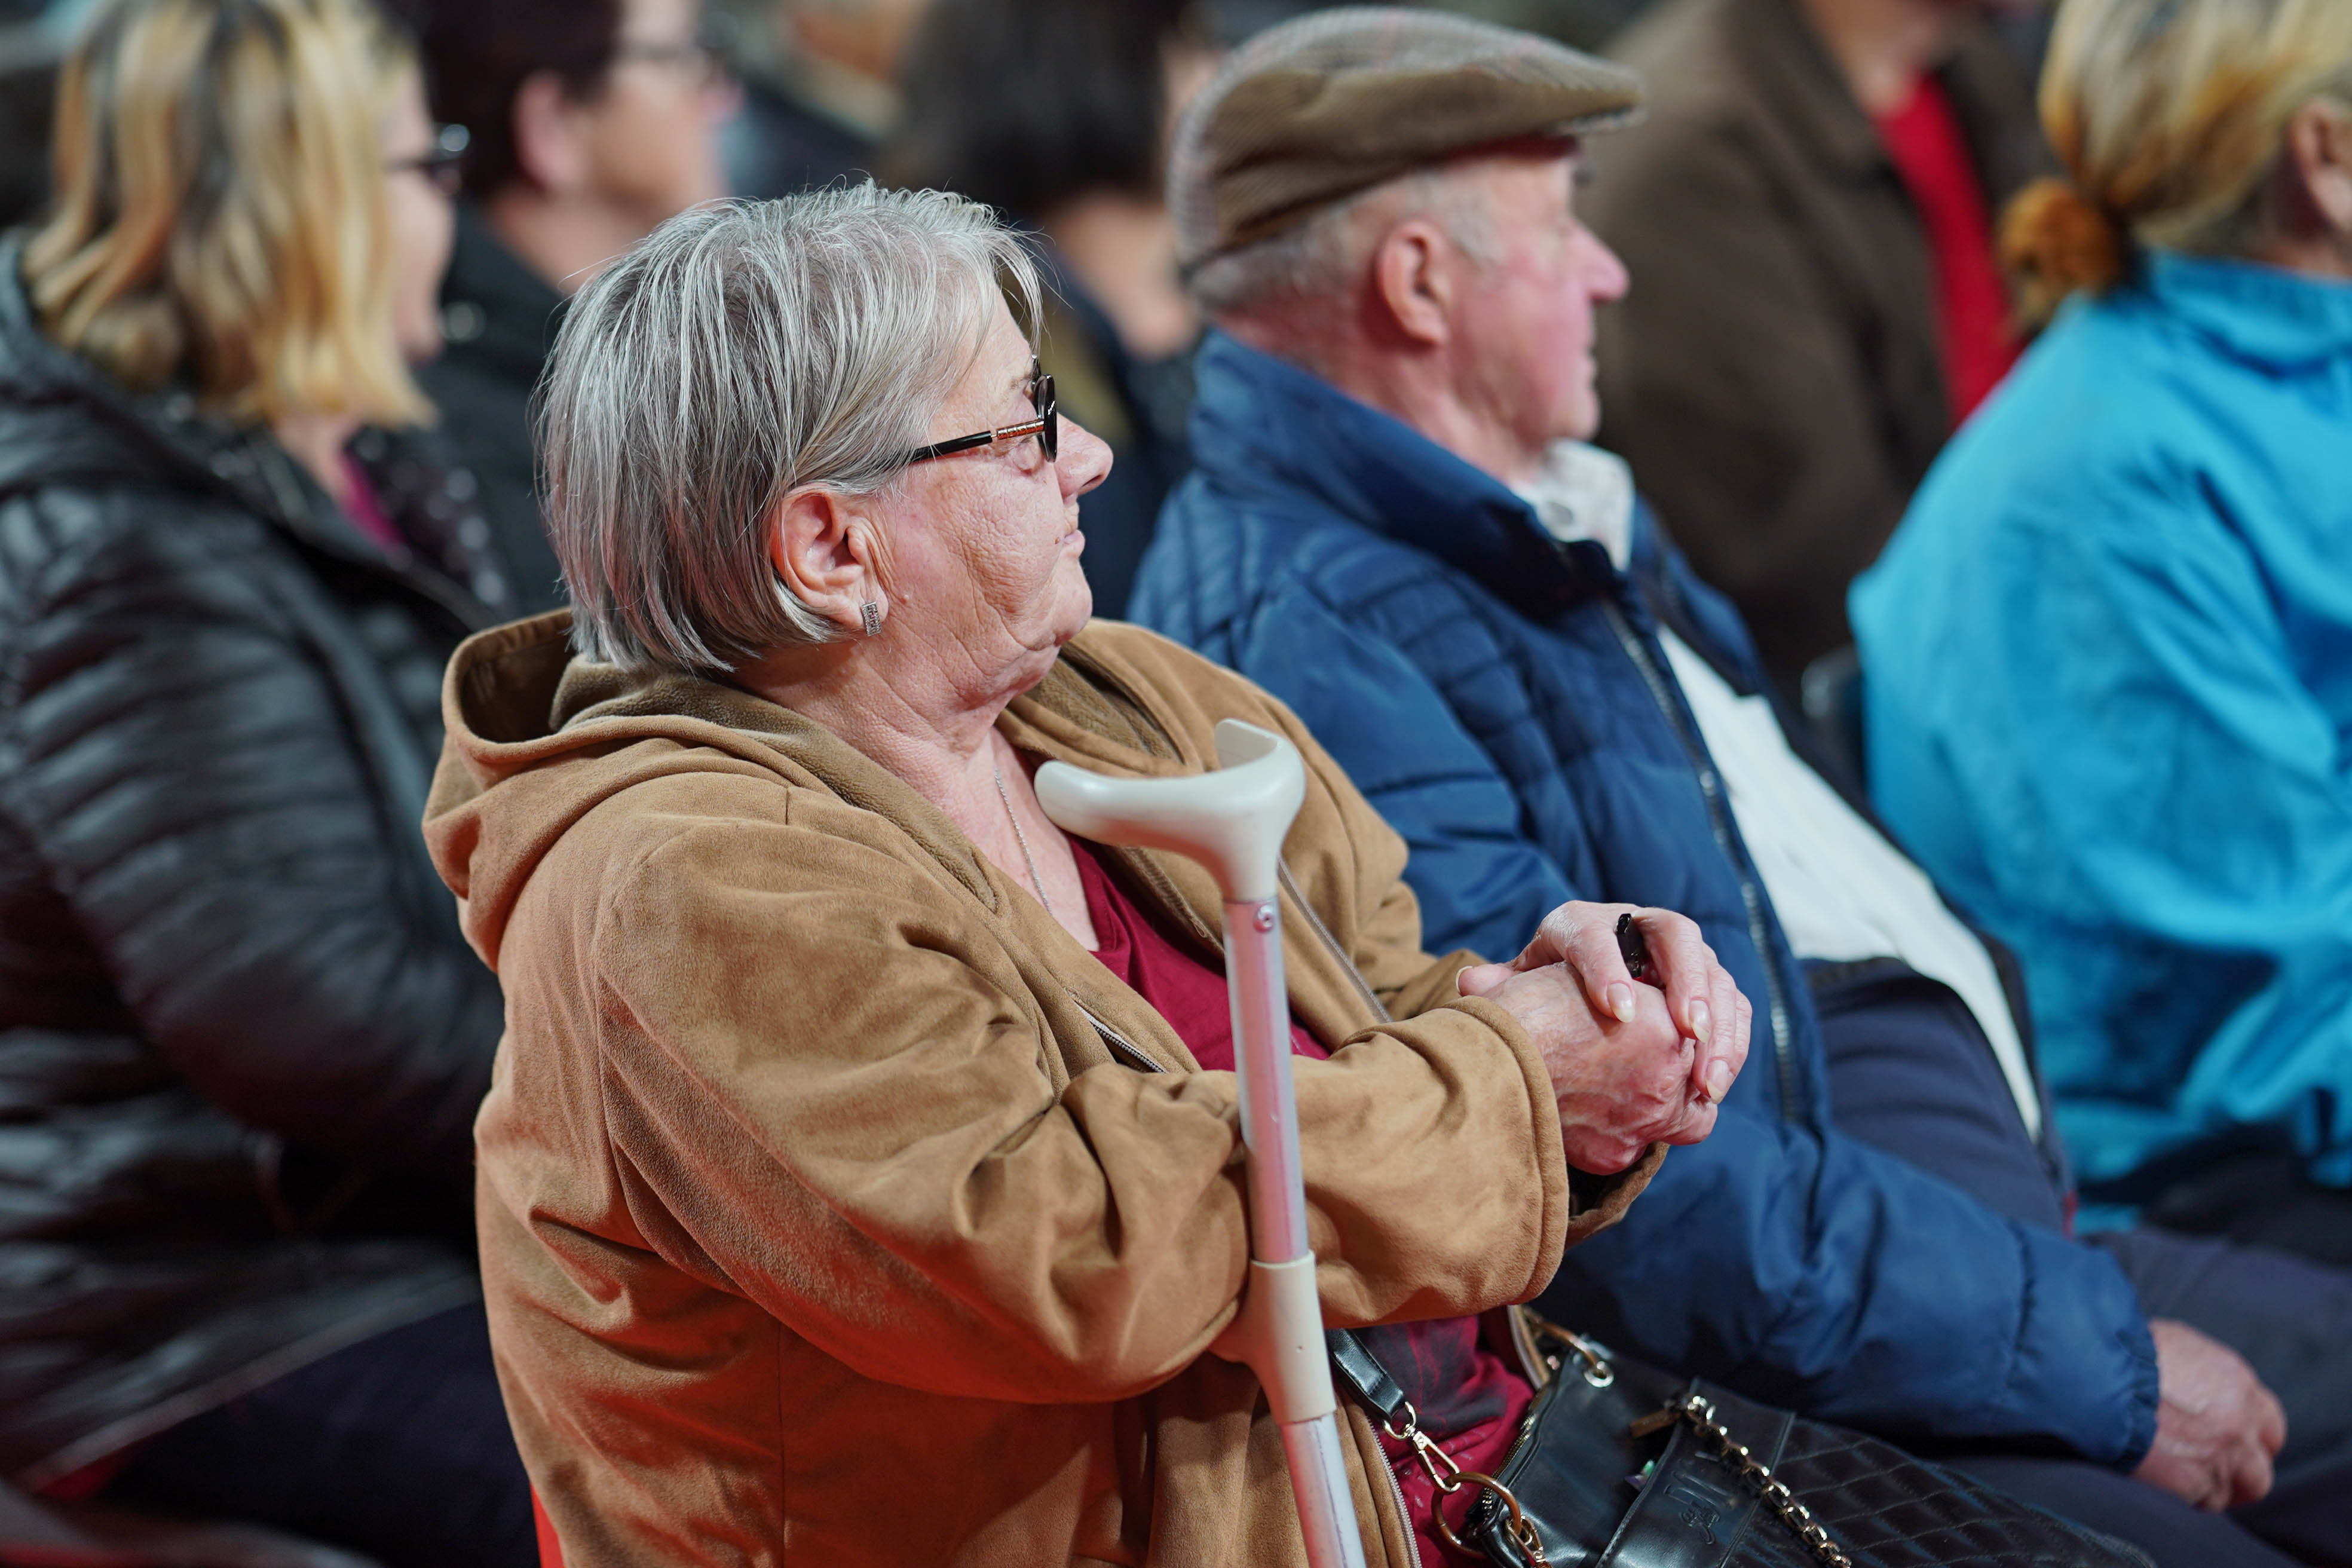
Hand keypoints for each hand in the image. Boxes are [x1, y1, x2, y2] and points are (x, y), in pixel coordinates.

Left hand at [1459, 902, 1750, 1172]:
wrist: (1576, 986)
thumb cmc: (1542, 990)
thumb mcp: (1519, 987)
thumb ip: (1500, 988)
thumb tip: (1472, 985)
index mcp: (1581, 922)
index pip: (1594, 933)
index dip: (1606, 968)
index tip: (1617, 1013)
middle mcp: (1637, 925)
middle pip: (1673, 936)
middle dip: (1686, 983)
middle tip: (1687, 1032)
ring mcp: (1678, 951)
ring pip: (1713, 971)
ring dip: (1717, 1024)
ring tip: (1706, 1078)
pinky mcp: (1706, 982)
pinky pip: (1731, 1005)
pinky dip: (1730, 1043)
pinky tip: (1715, 1085)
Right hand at [2133, 1319, 2285, 1510]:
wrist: (2097, 1376)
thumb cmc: (2122, 1352)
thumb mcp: (2174, 1343)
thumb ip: (2199, 1370)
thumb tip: (2192, 1382)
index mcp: (2236, 1383)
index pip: (2269, 1424)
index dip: (2251, 1439)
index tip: (2234, 1445)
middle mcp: (2239, 1422)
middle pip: (2259, 1469)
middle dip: (2238, 1476)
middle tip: (2213, 1476)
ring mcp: (2221, 1456)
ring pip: (2233, 1492)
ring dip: (2209, 1489)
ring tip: (2178, 1480)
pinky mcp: (2196, 1481)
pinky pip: (2200, 1502)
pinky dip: (2183, 1496)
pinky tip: (2159, 1480)